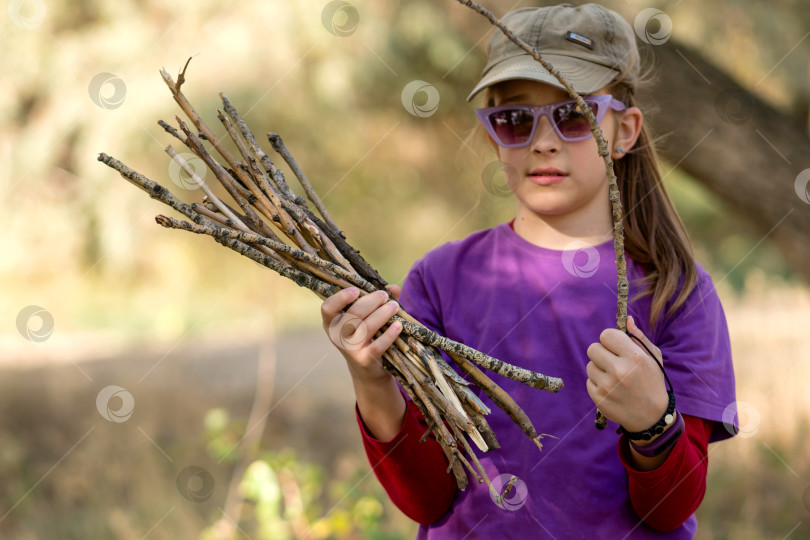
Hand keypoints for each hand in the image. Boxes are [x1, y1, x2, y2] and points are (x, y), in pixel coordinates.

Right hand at [320, 285, 402, 383]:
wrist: (367, 371)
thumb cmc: (365, 337)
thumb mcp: (364, 319)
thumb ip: (377, 301)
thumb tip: (394, 288)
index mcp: (332, 323)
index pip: (328, 308)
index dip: (341, 297)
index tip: (356, 290)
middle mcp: (337, 337)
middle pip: (354, 313)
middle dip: (372, 301)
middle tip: (385, 296)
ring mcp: (350, 349)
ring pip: (367, 327)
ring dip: (383, 313)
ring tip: (394, 306)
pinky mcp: (365, 360)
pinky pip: (378, 345)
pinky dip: (390, 334)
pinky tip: (399, 325)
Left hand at [585, 316, 667, 432]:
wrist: (651, 417)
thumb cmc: (652, 382)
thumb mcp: (653, 358)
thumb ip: (638, 337)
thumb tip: (627, 320)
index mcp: (634, 357)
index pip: (606, 335)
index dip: (610, 340)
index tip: (616, 347)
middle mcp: (619, 370)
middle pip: (592, 348)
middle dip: (601, 353)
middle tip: (612, 361)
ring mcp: (607, 386)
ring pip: (589, 365)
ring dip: (599, 369)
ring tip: (614, 377)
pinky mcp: (598, 398)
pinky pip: (589, 381)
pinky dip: (598, 383)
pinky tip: (611, 389)